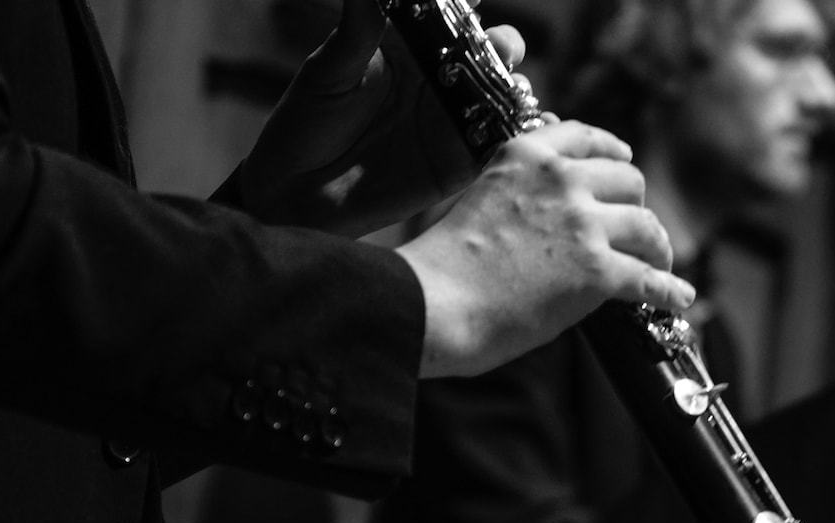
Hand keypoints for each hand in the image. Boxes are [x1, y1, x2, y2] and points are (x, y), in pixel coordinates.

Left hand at [239, 0, 525, 235]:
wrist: (298, 193)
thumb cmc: (306, 122)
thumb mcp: (331, 70)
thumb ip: (359, 27)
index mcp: (410, 46)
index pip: (450, 15)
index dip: (466, 4)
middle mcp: (438, 79)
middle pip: (489, 52)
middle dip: (503, 44)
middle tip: (500, 47)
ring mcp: (452, 121)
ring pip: (503, 96)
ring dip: (517, 88)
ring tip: (514, 88)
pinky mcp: (460, 163)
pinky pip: (501, 146)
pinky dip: (525, 136)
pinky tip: (536, 126)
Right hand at [396, 121, 697, 377]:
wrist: (436, 302)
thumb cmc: (445, 265)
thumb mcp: (480, 196)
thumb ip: (519, 189)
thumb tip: (550, 207)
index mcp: (528, 157)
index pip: (585, 137)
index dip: (612, 152)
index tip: (623, 161)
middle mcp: (561, 181)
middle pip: (627, 182)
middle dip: (635, 207)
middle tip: (637, 231)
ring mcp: (583, 225)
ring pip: (646, 227)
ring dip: (658, 247)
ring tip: (659, 264)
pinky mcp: (597, 272)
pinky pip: (650, 279)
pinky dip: (670, 290)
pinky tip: (679, 297)